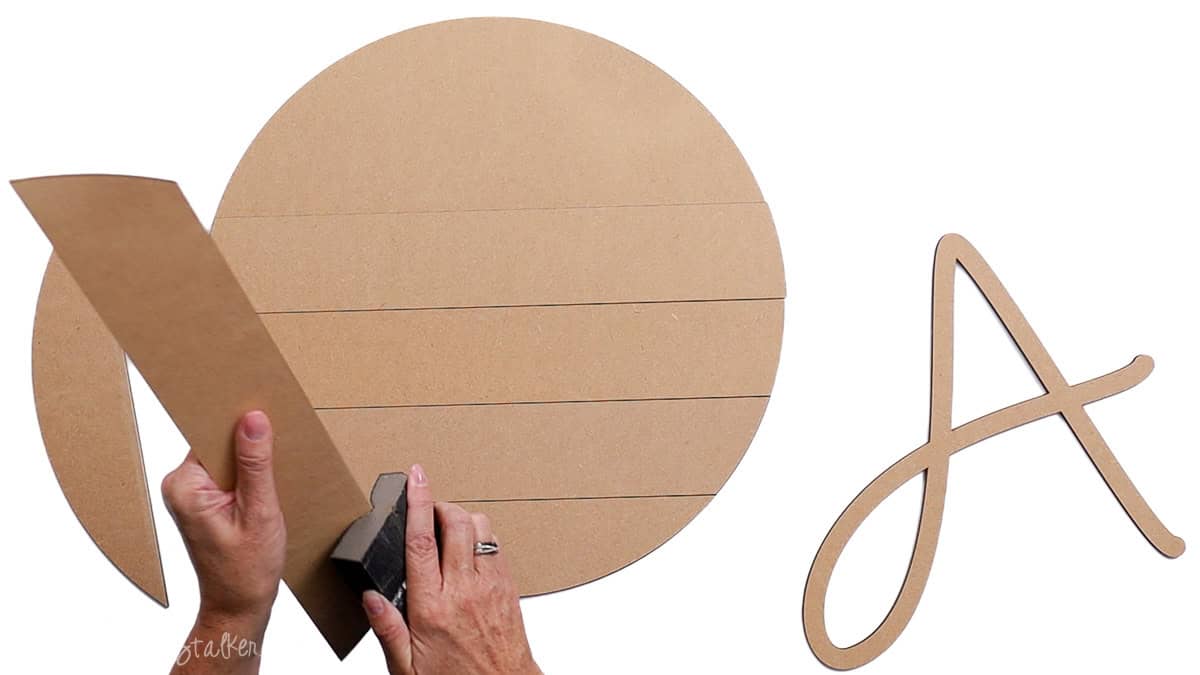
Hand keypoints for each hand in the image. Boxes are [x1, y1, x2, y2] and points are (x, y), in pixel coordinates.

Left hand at [163, 410, 286, 672]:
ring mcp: (190, 494)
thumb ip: (255, 464)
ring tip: (272, 481)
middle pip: (218, 443)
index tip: (262, 409)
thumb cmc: (246, 570)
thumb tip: (253, 419)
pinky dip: (249, 476)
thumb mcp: (259, 512)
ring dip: (252, 463)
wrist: (238, 606)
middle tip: (279, 449)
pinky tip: (266, 490)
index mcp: (185, 486)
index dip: (237, 421)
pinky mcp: (202, 501)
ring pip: (225, 458)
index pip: (210, 433)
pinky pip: (227, 474)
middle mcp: (181, 486)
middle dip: (249, 444)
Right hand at [363, 465, 540, 674]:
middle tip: (427, 507)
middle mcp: (463, 589)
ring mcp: (489, 585)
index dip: (417, 503)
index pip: (421, 541)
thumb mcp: (407, 668)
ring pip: (480, 528)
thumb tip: (369, 596)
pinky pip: (496, 545)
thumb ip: (387, 629)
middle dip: (440, 504)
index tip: (415, 478)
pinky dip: (481, 537)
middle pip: (455, 523)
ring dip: (463, 519)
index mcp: (431, 607)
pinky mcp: (507, 586)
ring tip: (447, 530)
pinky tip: (468, 553)